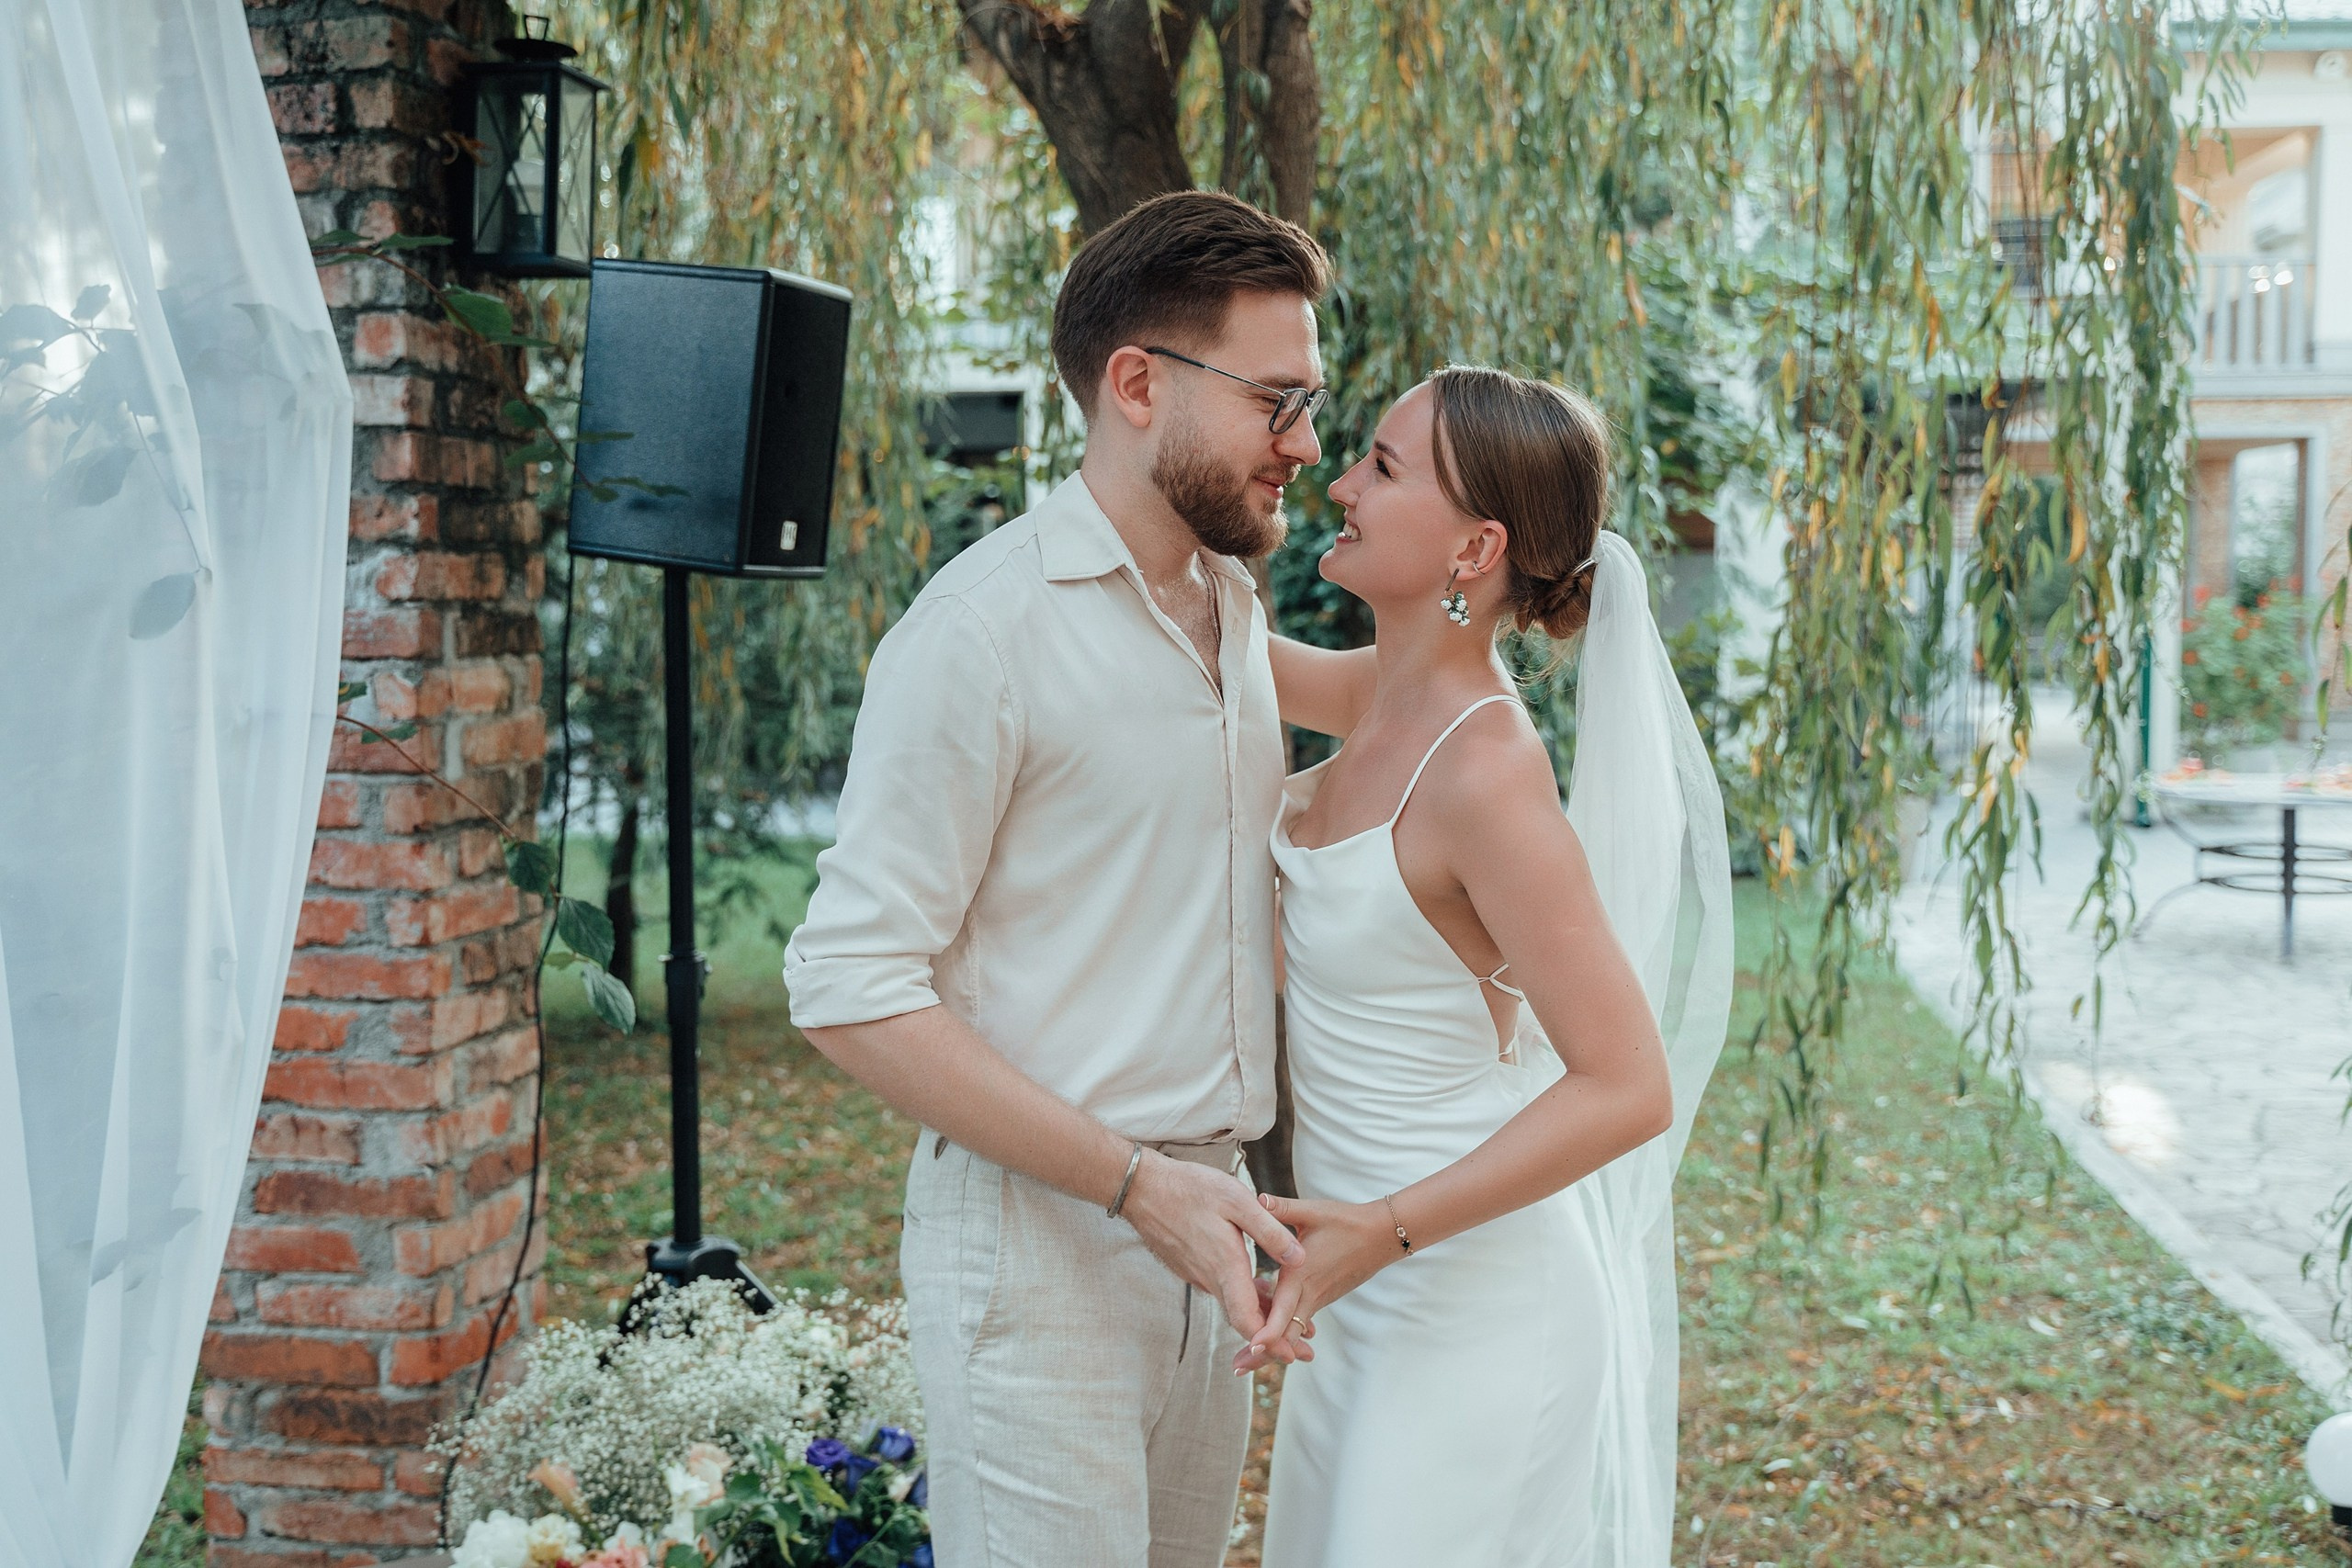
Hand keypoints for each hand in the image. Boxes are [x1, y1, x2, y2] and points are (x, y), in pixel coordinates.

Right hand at [1119, 1151, 1305, 1358]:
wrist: (1142, 1188)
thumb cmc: (1190, 1189)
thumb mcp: (1237, 1200)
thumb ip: (1269, 1231)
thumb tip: (1300, 1259)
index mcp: (1225, 1267)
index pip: (1247, 1322)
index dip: (1269, 1342)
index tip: (1291, 1354)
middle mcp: (1209, 1279)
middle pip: (1244, 1318)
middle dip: (1274, 1332)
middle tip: (1305, 1342)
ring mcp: (1197, 1274)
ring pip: (1233, 1302)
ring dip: (1260, 1311)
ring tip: (1289, 1309)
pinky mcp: (1190, 1266)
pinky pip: (1221, 1288)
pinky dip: (1242, 1293)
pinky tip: (1260, 1283)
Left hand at [1234, 1193, 1397, 1371]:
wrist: (1380, 1236)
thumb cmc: (1345, 1221)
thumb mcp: (1311, 1211)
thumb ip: (1282, 1208)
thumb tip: (1257, 1199)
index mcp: (1301, 1274)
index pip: (1284, 1311)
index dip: (1268, 1332)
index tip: (1251, 1349)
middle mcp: (1308, 1293)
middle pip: (1286, 1334)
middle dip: (1262, 1353)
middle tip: (1236, 1370)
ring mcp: (1317, 1299)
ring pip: (1294, 1333)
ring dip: (1272, 1348)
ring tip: (1245, 1363)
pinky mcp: (1321, 1299)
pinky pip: (1301, 1323)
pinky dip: (1285, 1334)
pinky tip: (1268, 1340)